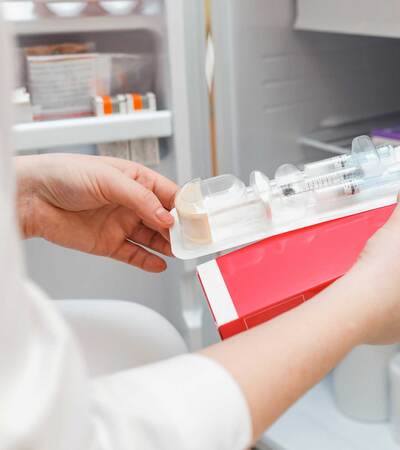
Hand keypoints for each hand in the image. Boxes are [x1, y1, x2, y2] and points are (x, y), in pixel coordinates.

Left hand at [15, 154, 177, 271]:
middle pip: (165, 219)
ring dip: (168, 246)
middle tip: (193, 240)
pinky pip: (134, 254)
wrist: (29, 197)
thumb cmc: (62, 174)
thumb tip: (165, 217)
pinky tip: (160, 264)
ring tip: (181, 252)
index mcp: (135, 180)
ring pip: (153, 239)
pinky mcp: (108, 244)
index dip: (185, 207)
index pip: (169, 195)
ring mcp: (120, 224)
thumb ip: (140, 199)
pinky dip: (148, 261)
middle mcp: (131, 203)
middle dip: (180, 230)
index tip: (198, 218)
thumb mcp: (108, 178)